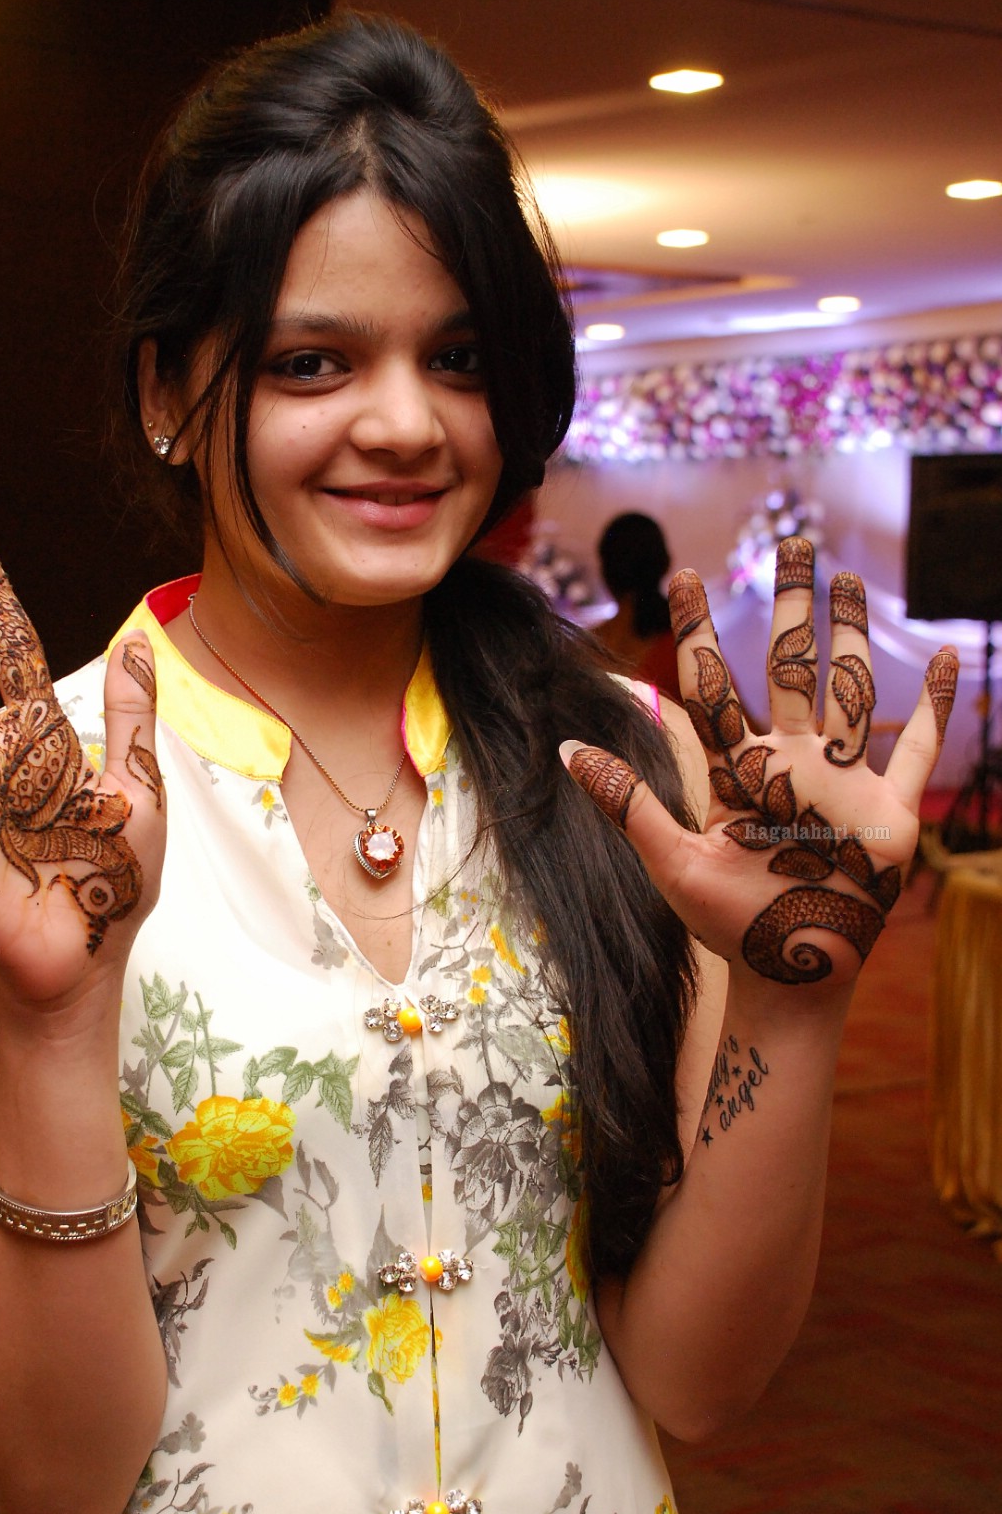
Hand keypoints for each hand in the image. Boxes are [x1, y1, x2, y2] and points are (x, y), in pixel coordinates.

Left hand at [564, 538, 956, 993]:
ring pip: (851, 691)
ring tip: (847, 577)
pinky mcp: (889, 813)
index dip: (701, 632)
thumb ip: (628, 803)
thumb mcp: (670, 861)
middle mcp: (792, 763)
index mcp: (740, 770)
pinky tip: (944, 656)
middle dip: (792, 607)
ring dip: (851, 635)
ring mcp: (843, 782)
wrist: (787, 973)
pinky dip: (936, 707)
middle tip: (792, 541)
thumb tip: (568, 747)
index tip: (687, 575)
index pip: (715, 686)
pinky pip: (918, 750)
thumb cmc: (725, 924)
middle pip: (790, 668)